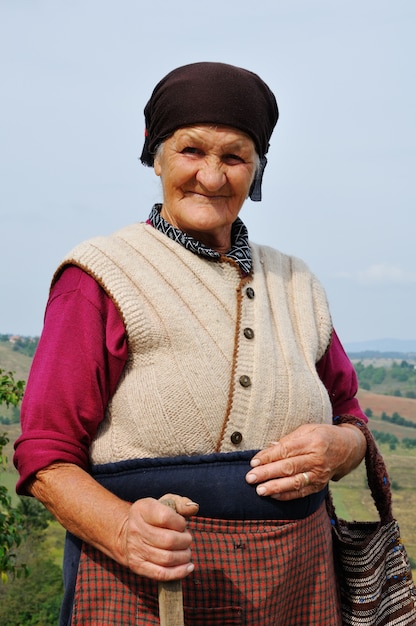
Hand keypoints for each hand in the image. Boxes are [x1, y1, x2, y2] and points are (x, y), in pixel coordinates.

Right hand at [119, 493, 198, 580]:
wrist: (128, 533)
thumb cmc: (154, 517)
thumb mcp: (165, 503)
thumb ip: (181, 503)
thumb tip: (194, 508)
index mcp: (142, 509)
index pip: (166, 517)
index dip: (180, 523)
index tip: (182, 524)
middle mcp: (135, 529)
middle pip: (168, 540)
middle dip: (185, 541)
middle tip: (187, 539)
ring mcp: (135, 549)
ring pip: (167, 558)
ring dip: (184, 556)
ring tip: (186, 551)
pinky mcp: (137, 566)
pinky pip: (161, 574)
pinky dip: (179, 572)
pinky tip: (188, 567)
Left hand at [245, 423, 365, 500]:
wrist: (349, 448)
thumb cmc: (323, 435)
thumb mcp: (307, 429)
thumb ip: (288, 439)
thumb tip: (269, 447)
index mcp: (312, 441)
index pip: (286, 450)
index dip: (268, 456)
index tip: (253, 462)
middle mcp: (317, 459)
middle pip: (288, 467)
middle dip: (267, 473)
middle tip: (250, 477)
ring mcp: (320, 474)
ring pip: (295, 482)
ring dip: (275, 487)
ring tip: (259, 490)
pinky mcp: (320, 485)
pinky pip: (302, 492)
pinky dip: (287, 495)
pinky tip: (273, 495)